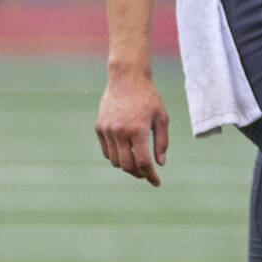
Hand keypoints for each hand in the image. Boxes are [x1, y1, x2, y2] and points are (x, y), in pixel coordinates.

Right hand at [95, 70, 169, 185]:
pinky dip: (116, 156)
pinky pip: (107, 151)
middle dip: (138, 173)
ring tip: (138, 161)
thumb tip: (160, 163)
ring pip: (115, 161)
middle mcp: (120, 132)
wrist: (127, 79)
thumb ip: (162, 142)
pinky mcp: (99, 128)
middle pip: (127, 166)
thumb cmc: (149, 98)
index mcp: (138, 129)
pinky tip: (126, 151)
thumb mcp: (162, 118)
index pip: (143, 162)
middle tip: (147, 173)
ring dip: (127, 166)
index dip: (150, 175)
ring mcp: (107, 130)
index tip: (157, 182)